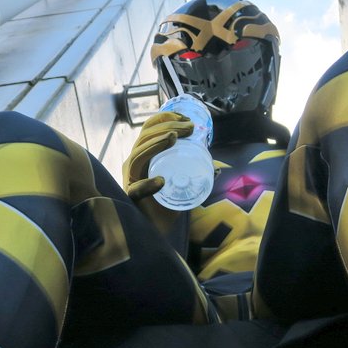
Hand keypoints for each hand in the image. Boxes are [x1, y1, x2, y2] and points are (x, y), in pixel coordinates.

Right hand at [123, 111, 193, 233]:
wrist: (158, 229)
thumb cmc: (168, 203)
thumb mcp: (183, 182)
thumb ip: (195, 174)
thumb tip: (216, 166)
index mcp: (144, 154)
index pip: (149, 129)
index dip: (165, 118)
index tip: (186, 118)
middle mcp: (134, 163)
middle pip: (145, 137)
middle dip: (168, 127)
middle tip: (189, 128)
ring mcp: (131, 179)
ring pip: (138, 156)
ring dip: (156, 144)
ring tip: (174, 139)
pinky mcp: (132, 198)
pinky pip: (137, 189)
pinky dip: (148, 184)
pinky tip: (160, 181)